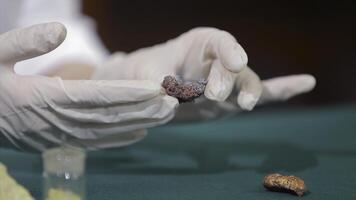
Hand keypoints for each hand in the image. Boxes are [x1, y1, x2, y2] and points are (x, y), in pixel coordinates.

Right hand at [0, 23, 177, 150]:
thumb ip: (26, 42)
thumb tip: (60, 31)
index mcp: (42, 96)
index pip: (94, 95)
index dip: (126, 92)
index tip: (154, 87)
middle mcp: (56, 120)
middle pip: (108, 116)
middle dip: (143, 109)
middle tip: (173, 101)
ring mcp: (58, 135)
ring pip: (106, 131)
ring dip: (138, 124)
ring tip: (166, 115)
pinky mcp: (59, 142)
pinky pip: (94, 142)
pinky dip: (119, 139)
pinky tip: (140, 133)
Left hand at [92, 27, 314, 118]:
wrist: (154, 85)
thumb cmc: (149, 71)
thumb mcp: (145, 73)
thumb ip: (155, 84)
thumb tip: (170, 100)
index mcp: (199, 44)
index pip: (219, 42)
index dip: (229, 50)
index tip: (236, 61)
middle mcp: (220, 60)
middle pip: (234, 67)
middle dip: (228, 80)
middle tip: (213, 95)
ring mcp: (231, 82)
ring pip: (249, 83)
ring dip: (250, 93)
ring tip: (244, 103)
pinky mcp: (235, 100)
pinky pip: (263, 95)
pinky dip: (283, 90)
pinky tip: (306, 82)